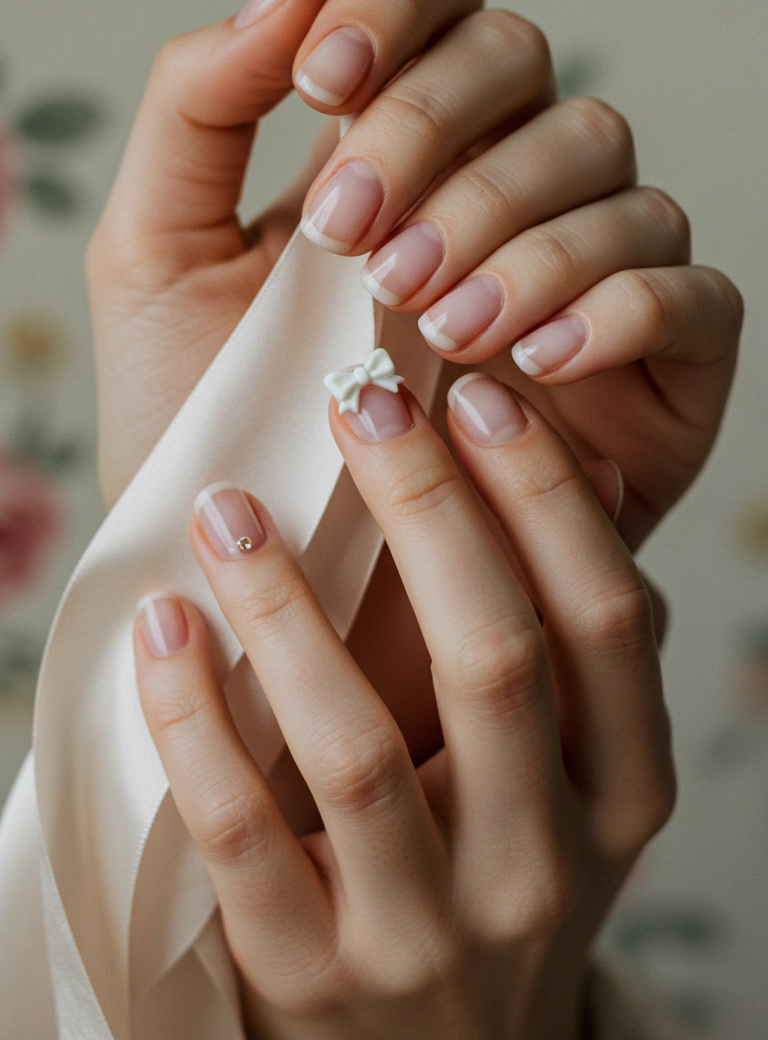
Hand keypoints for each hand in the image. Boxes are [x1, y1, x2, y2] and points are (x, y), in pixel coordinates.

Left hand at [87, 0, 741, 550]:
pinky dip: (616, 306)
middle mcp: (501, 187)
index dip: (395, 9)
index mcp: (393, 143)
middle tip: (355, 243)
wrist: (272, 592)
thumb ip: (199, 106)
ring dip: (516, 226)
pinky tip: (527, 365)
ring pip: (610, 166)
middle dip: (437, 130)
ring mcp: (586, 272)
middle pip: (527, 64)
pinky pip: (691, 291)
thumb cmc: (213, 424)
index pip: (439, 2)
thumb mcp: (158, 257)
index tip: (321, 84)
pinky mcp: (658, 372)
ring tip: (430, 326)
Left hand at [135, 374, 675, 1039]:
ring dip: (286, 608)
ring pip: (356, 746)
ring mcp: (425, 929)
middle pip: (494, 657)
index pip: (604, 618)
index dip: (544, 493)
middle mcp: (540, 863)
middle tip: (356, 399)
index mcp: (620, 793)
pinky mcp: (308, 973)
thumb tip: (590, 475)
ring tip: (227, 504)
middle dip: (425, 508)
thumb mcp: (573, 782)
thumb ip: (579, 650)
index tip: (476, 392)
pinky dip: (193, 718)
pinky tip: (163, 625)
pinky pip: (239, 831)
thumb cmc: (499, 878)